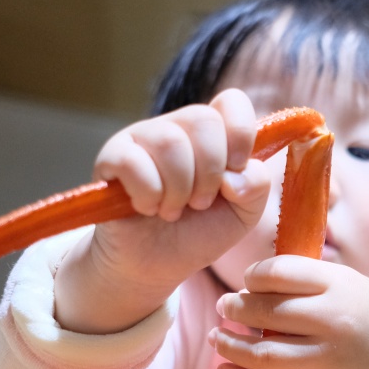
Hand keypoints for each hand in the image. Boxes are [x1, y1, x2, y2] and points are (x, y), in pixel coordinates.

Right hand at [54, 91, 270, 332]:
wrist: (155, 265)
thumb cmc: (198, 233)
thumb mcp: (243, 214)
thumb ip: (257, 187)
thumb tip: (235, 176)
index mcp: (213, 134)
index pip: (232, 102)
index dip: (240, 135)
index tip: (235, 172)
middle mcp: (177, 127)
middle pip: (202, 119)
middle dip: (210, 172)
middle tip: (200, 203)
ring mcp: (142, 138)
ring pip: (169, 142)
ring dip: (179, 190)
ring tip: (173, 211)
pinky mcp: (111, 157)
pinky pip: (133, 162)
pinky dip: (149, 195)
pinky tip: (147, 208)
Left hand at [210, 257, 368, 368]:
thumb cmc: (366, 310)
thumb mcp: (344, 280)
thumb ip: (302, 277)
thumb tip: (245, 285)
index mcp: (339, 284)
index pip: (280, 272)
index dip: (253, 275)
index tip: (246, 280)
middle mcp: (335, 320)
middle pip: (267, 313)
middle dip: (234, 308)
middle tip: (224, 306)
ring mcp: (330, 358)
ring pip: (264, 354)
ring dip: (230, 345)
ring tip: (217, 337)